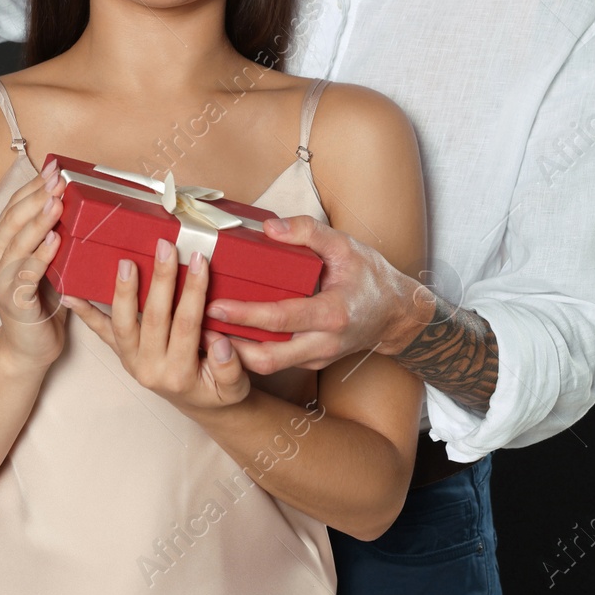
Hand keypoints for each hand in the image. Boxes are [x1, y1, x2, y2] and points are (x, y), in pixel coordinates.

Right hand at [0, 159, 70, 370]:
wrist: (30, 350)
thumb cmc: (44, 303)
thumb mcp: (50, 264)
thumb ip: (55, 238)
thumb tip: (79, 205)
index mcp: (1, 246)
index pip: (14, 208)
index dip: (33, 186)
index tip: (54, 168)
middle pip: (14, 220)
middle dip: (37, 196)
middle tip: (59, 179)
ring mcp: (1, 281)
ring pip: (18, 243)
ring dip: (38, 220)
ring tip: (57, 201)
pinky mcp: (14, 301)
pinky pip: (27, 274)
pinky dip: (40, 255)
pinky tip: (55, 240)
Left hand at [63, 238, 250, 412]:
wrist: (199, 405)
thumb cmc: (218, 392)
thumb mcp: (236, 389)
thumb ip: (229, 368)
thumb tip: (219, 343)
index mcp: (180, 374)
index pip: (187, 324)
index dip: (193, 291)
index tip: (200, 260)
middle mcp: (149, 368)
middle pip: (153, 318)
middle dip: (161, 280)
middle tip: (165, 247)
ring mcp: (131, 361)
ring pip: (122, 323)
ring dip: (123, 291)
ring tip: (126, 262)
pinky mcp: (121, 354)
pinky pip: (101, 333)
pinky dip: (86, 312)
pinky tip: (71, 294)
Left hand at [207, 216, 427, 373]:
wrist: (397, 314)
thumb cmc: (371, 277)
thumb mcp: (346, 245)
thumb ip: (308, 232)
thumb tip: (269, 228)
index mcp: (333, 314)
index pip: (282, 318)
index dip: (246, 314)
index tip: (215, 304)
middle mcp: (324, 342)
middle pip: (268, 358)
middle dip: (229, 346)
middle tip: (197, 326)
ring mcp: (318, 356)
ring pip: (268, 366)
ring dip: (235, 353)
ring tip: (204, 332)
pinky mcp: (312, 360)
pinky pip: (276, 362)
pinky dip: (249, 352)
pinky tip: (228, 335)